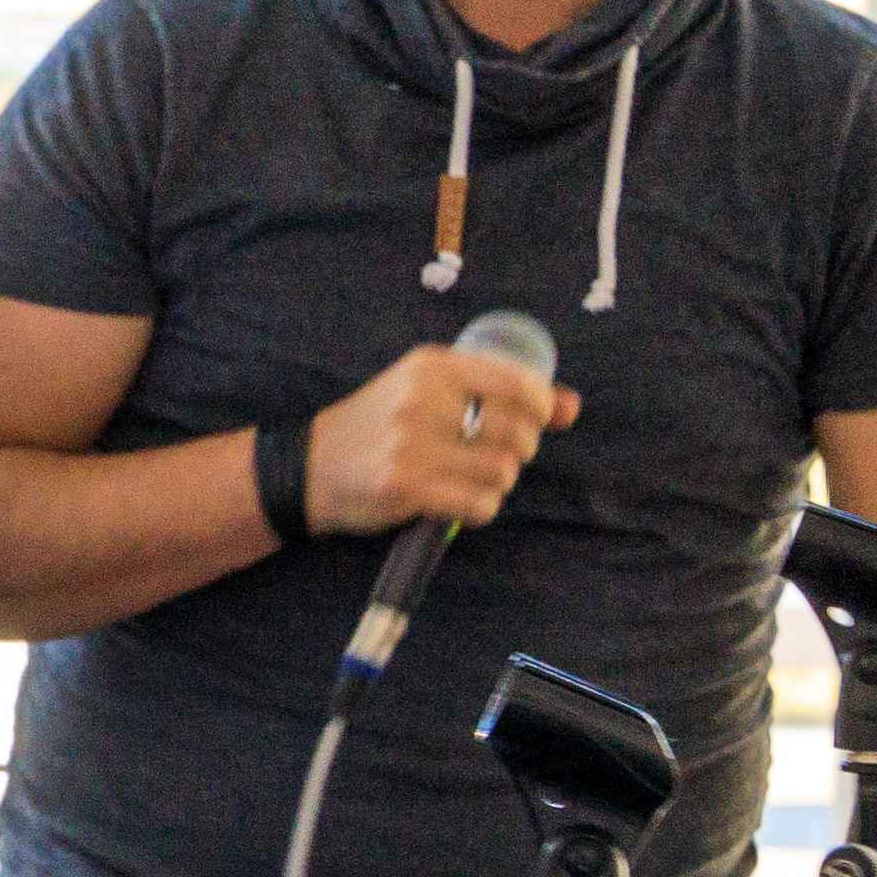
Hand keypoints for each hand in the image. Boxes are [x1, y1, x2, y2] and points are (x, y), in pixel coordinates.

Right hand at [307, 337, 582, 539]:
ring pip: (502, 472)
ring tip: (468, 480)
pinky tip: (457, 502)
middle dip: (515, 452)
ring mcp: (410, 445)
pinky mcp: (403, 487)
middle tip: (488, 456)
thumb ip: (500, 394)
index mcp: (430, 367)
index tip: (533, 420)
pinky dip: (479, 509)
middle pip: (516, 433)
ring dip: (495, 484)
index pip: (518, 383)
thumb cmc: (379, 428)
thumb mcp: (430, 393)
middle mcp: (420, 400)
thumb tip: (570, 407)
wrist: (306, 467)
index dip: (541, 407)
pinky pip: (479, 504)